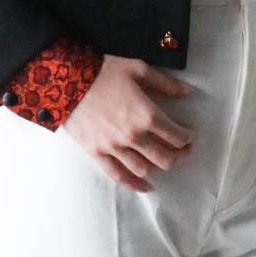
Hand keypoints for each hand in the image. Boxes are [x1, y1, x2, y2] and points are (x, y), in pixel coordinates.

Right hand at [61, 55, 195, 192]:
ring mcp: (114, 148)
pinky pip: (118, 175)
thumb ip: (165, 83)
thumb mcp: (138, 69)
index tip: (189, 133)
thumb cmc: (103, 72)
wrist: (66, 79)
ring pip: (145, 169)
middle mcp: (133, 136)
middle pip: (166, 157)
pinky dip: (134, 184)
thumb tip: (186, 92)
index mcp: (147, 115)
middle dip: (180, 155)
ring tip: (164, 161)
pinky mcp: (97, 153)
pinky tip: (145, 186)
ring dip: (159, 168)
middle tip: (182, 149)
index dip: (188, 137)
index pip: (177, 135)